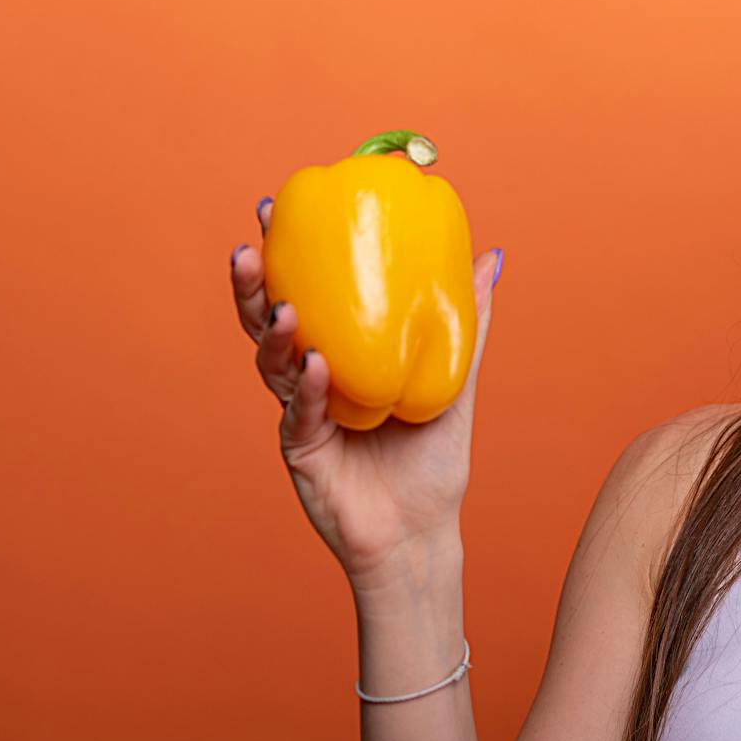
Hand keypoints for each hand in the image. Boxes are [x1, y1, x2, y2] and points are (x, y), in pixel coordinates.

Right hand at [230, 195, 503, 588]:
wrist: (422, 533)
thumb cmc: (434, 460)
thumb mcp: (455, 381)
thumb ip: (467, 324)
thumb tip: (490, 256)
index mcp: (339, 352)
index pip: (304, 292)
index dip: (283, 253)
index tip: (273, 208)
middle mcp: (310, 378)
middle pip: (267, 320)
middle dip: (253, 284)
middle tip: (250, 246)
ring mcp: (300, 412)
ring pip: (272, 363)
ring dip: (273, 331)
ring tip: (283, 305)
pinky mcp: (301, 449)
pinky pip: (299, 412)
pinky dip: (308, 386)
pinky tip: (314, 362)